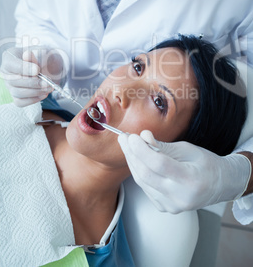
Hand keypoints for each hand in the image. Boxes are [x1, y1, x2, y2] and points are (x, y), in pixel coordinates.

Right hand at [0, 46, 64, 106]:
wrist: (45, 63)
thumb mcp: (38, 51)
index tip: (37, 70)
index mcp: (9, 58)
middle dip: (33, 83)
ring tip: (49, 88)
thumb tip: (27, 55)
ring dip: (35, 92)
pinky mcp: (15, 96)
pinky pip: (20, 102)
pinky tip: (44, 94)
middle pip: (15, 82)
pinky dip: (33, 100)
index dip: (24, 69)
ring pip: (18, 93)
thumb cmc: (40, 56)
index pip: (11, 65)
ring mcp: (9, 86)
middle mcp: (6, 73)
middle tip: (47, 82)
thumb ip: (34, 54)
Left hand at [118, 130, 251, 212]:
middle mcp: (181, 197)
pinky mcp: (166, 208)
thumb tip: (143, 137)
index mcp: (191, 179)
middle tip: (123, 138)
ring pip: (142, 182)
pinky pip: (146, 188)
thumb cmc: (205, 163)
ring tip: (127, 145)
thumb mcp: (188, 149)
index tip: (131, 136)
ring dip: (132, 161)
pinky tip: (137, 159)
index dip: (142, 150)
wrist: (219, 185)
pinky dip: (139, 172)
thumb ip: (163, 145)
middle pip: (146, 174)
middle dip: (131, 154)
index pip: (159, 164)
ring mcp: (172, 206)